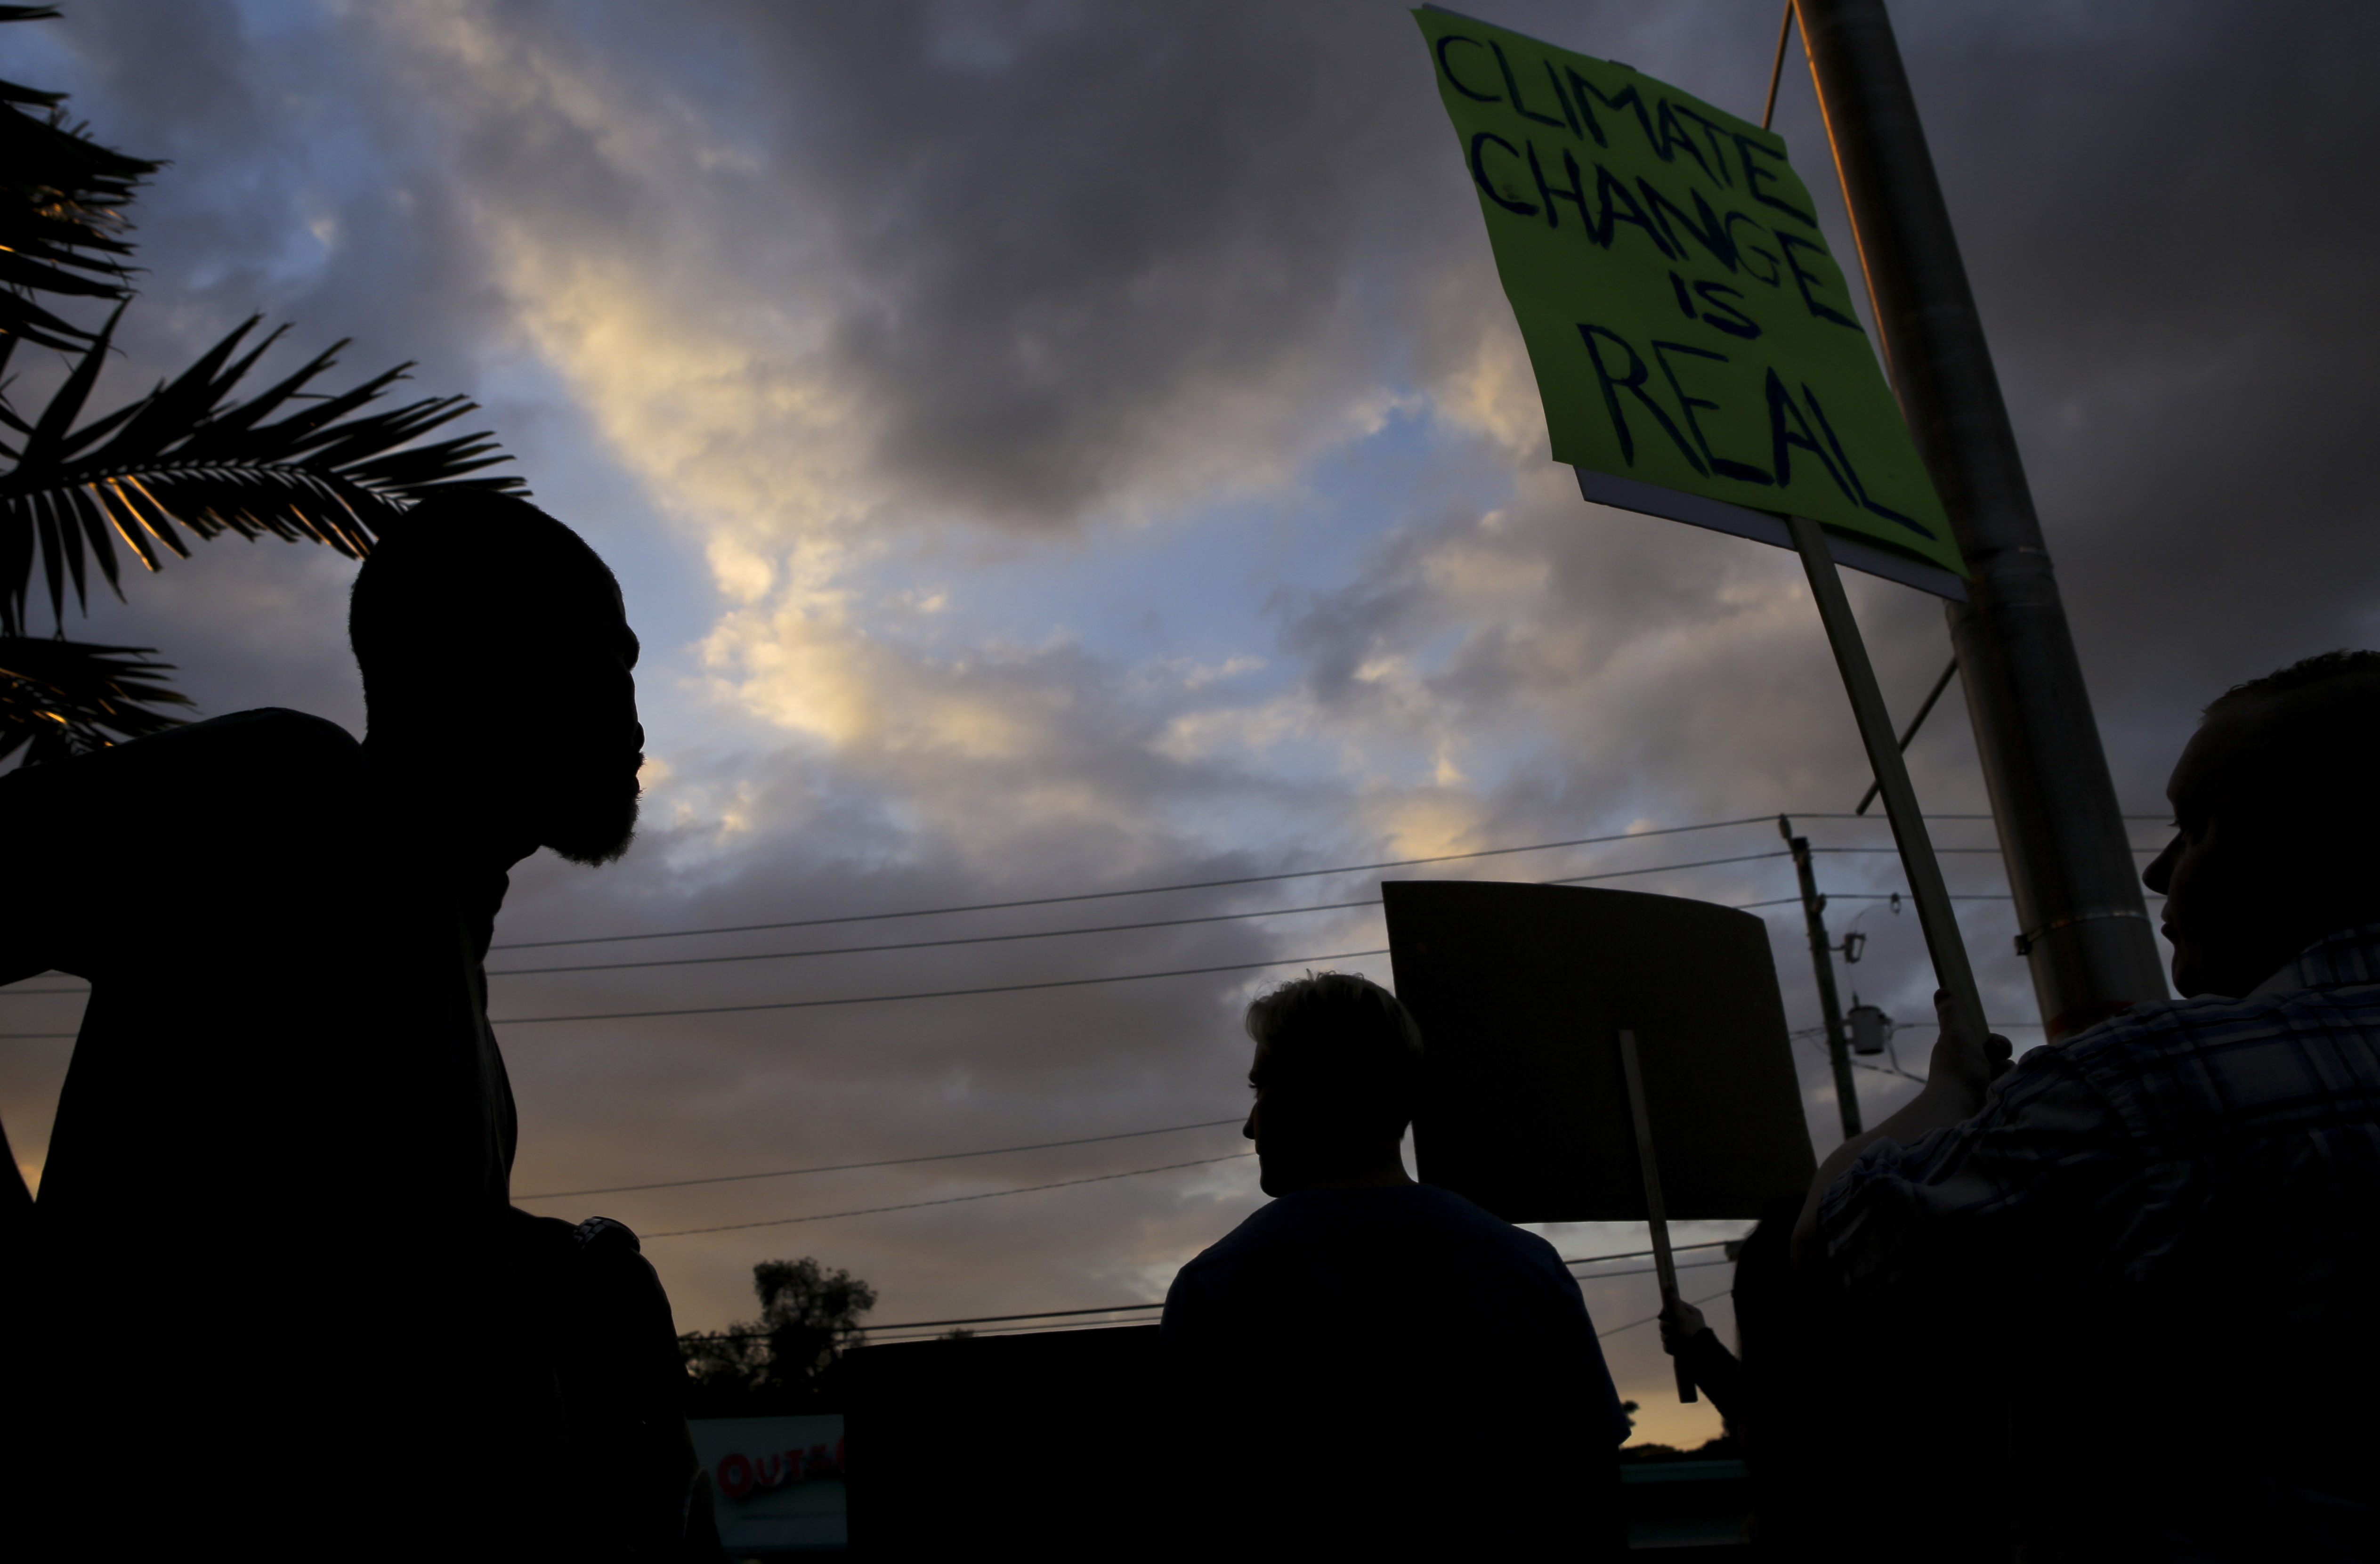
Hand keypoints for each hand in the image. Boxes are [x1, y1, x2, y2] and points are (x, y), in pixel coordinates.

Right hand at [1658, 1295, 1706, 1356]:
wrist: (1700, 1356)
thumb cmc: (1691, 1333)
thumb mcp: (1681, 1317)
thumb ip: (1673, 1303)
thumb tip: (1668, 1285)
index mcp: (1690, 1313)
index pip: (1673, 1306)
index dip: (1666, 1311)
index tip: (1661, 1316)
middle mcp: (1686, 1323)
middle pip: (1667, 1321)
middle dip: (1667, 1327)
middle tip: (1671, 1330)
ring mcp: (1682, 1335)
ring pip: (1666, 1334)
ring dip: (1668, 1338)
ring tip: (1674, 1342)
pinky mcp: (1680, 1346)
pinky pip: (1668, 1344)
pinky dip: (1670, 1347)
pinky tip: (1675, 1349)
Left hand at [1927, 988, 2013, 1109]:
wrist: (1959, 1107)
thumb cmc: (1957, 1067)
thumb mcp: (1954, 1033)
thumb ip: (1950, 1012)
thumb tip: (1942, 989)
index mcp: (1958, 1052)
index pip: (1986, 1042)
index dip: (1993, 1041)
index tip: (1991, 1044)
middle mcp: (1968, 1069)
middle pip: (1998, 1056)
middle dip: (2001, 1056)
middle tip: (1994, 1062)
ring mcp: (1979, 1088)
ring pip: (2006, 1073)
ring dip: (2005, 1074)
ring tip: (1995, 1082)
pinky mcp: (1989, 1104)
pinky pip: (2009, 1090)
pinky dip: (2008, 1089)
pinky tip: (2002, 1093)